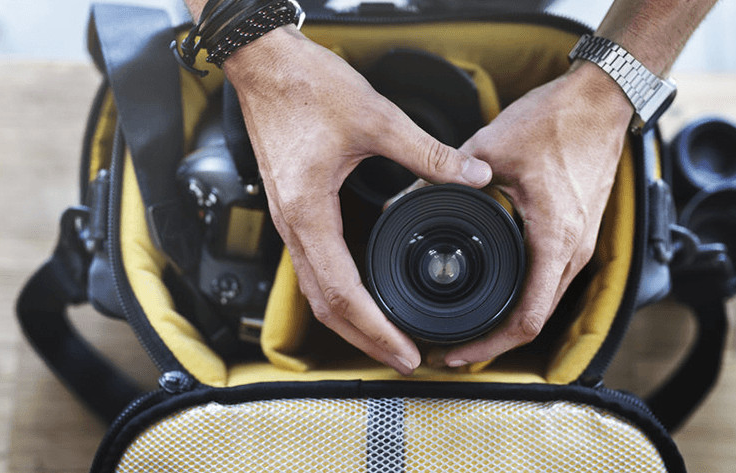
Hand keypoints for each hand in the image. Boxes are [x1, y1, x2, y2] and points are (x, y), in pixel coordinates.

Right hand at [223, 26, 491, 374]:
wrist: (263, 65)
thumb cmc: (303, 87)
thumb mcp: (375, 119)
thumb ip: (428, 152)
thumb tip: (472, 176)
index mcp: (310, 213)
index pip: (343, 293)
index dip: (376, 329)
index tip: (405, 351)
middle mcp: (293, 226)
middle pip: (325, 306)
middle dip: (364, 339)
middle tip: (403, 359)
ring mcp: (290, 220)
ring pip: (316, 291)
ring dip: (351, 320)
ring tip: (388, 337)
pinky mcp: (294, 210)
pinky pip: (314, 267)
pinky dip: (341, 293)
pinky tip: (366, 294)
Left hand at [432, 61, 633, 367]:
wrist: (601, 101)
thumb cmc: (558, 121)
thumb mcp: (490, 149)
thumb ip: (443, 177)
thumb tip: (401, 199)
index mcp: (555, 239)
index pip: (527, 319)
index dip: (489, 345)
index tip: (458, 352)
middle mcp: (574, 250)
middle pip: (536, 320)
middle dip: (494, 339)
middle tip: (455, 345)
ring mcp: (581, 243)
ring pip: (545, 301)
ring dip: (510, 319)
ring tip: (472, 323)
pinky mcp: (579, 232)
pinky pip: (552, 278)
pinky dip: (525, 294)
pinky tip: (499, 288)